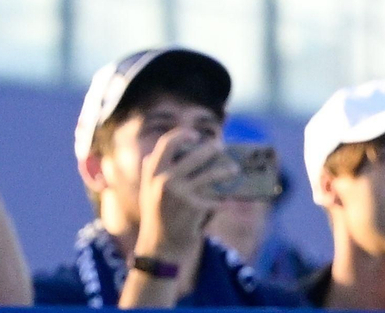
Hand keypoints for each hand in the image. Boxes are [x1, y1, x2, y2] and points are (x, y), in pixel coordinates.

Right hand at [134, 129, 234, 262]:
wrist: (160, 248)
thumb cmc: (159, 216)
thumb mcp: (150, 190)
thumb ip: (157, 169)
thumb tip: (177, 143)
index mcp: (152, 174)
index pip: (167, 143)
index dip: (183, 135)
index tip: (196, 135)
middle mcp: (164, 180)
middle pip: (197, 154)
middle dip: (213, 149)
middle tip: (222, 147)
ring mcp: (180, 193)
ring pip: (212, 172)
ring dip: (227, 169)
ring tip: (235, 169)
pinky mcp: (194, 206)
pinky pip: (215, 196)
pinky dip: (224, 198)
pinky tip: (230, 199)